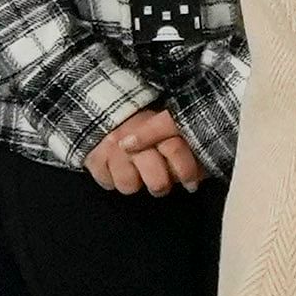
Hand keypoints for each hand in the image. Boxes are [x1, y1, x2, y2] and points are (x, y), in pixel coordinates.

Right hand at [79, 110, 211, 194]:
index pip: (175, 149)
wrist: (99, 109)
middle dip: (162, 186)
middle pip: (156, 180)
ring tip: (133, 172)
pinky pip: (108, 184)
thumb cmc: (139, 125)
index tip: (192, 184)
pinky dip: (112, 180)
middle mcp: (132, 136)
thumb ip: (180, 145)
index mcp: (154, 125)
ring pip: (129, 186)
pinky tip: (115, 169)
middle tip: (161, 184)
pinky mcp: (93, 159)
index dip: (187, 171)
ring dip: (134, 183)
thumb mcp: (161, 125)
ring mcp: (111, 149)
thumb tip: (202, 172)